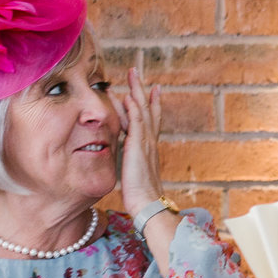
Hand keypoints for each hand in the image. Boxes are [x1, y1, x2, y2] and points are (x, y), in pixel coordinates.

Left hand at [116, 65, 163, 216]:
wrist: (147, 204)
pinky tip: (129, 96)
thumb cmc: (140, 196)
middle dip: (142, 90)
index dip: (151, 103)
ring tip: (133, 75)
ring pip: (143, 110)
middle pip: (148, 109)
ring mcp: (146, 142)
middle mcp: (150, 141)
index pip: (151, 120)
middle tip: (138, 73)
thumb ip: (131, 163)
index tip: (151, 89)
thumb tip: (126, 159)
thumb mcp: (135, 174)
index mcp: (149, 147)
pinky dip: (134, 108)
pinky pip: (137, 122)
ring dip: (137, 91)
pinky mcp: (138, 146)